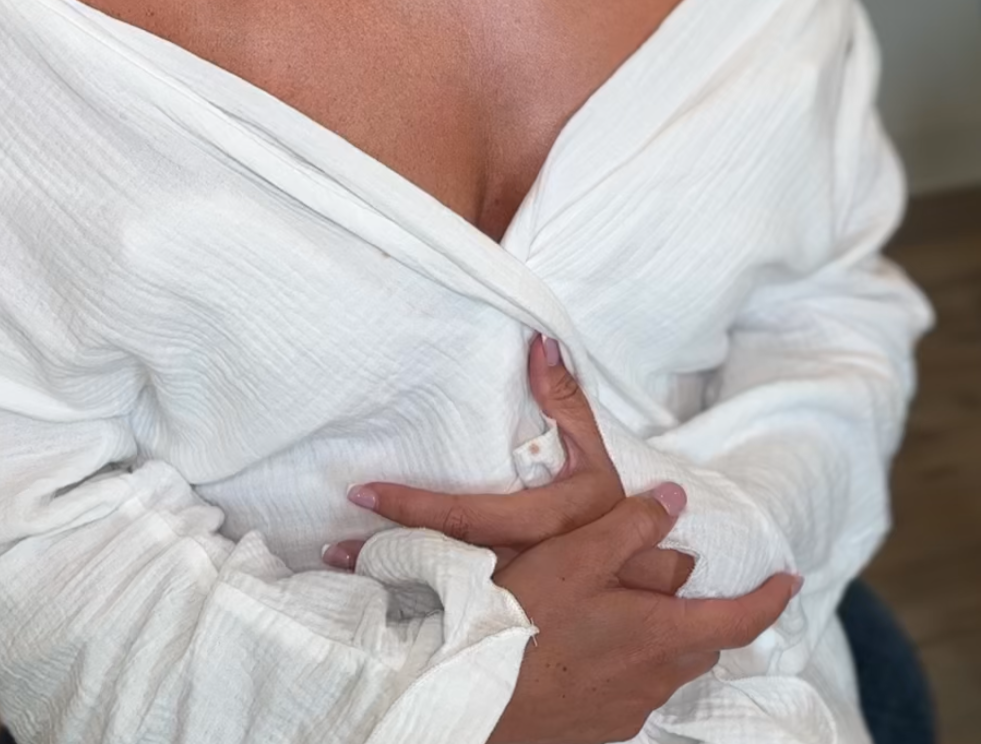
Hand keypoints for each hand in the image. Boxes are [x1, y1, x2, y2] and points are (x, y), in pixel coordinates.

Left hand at [325, 335, 693, 594]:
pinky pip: (459, 630)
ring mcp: (524, 611)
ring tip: (343, 576)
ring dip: (395, 589)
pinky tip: (382, 615)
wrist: (648, 608)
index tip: (363, 492)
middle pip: (448, 563)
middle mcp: (536, 571)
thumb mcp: (596, 462)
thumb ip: (567, 403)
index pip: (470, 514)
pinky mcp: (516, 636)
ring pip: (449, 601)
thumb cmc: (613, 522)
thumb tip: (539, 343)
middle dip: (386, 557)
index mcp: (554, 523)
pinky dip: (420, 622)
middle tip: (332, 549)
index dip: (414, 505)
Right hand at [487, 494, 800, 743]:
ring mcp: (628, 708)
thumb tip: (674, 500)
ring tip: (624, 606)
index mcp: (662, 634)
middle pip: (700, 641)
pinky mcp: (600, 725)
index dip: (770, 599)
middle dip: (702, 611)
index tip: (790, 579)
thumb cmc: (526, 624)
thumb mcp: (577, 555)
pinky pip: (632, 686)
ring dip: (659, 636)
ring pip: (665, 665)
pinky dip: (626, 660)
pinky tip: (587, 643)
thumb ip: (631, 525)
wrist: (479, 701)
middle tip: (682, 582)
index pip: (739, 619)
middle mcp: (656, 679)